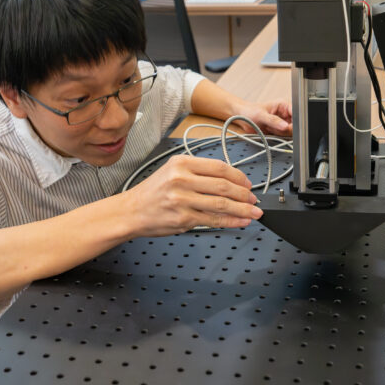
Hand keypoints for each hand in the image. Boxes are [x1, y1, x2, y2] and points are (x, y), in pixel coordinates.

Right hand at [121, 155, 262, 236]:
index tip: (248, 183)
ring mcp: (182, 199)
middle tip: (254, 199)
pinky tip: (241, 221)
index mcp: (182, 163)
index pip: (219, 167)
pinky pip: (214, 220)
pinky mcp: (183, 218)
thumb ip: (198, 172)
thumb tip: (230, 180)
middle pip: (224, 185)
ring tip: (254, 212)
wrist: (130, 211)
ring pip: (222, 204)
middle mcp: (182, 179)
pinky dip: (232, 221)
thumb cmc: (153, 192)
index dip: (239, 177)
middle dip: (244, 194)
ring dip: (243, 209)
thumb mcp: (173, 171)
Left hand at [234, 100, 291, 136]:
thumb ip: (273, 120)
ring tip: (269, 127)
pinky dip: (277, 136)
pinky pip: (284, 136)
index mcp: (284, 105)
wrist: (242, 117)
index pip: (297, 113)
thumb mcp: (261, 115)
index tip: (288, 126)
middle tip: (274, 127)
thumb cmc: (250, 111)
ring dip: (280, 133)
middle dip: (285, 128)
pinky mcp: (280, 130)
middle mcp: (286, 113)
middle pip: (295, 125)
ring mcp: (284, 122)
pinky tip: (270, 131)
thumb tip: (285, 126)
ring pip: (290, 132)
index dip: (295, 120)